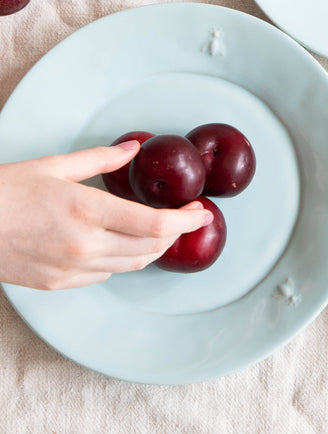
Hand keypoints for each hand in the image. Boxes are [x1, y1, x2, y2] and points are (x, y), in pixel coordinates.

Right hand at [0, 141, 212, 289]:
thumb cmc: (5, 191)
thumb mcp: (54, 166)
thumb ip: (100, 160)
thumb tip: (133, 149)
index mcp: (87, 210)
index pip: (156, 225)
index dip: (187, 221)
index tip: (202, 213)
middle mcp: (84, 245)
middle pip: (151, 249)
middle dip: (175, 234)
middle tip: (185, 218)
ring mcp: (71, 269)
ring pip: (131, 265)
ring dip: (152, 249)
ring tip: (160, 231)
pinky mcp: (59, 284)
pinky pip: (104, 274)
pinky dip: (121, 259)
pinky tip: (118, 243)